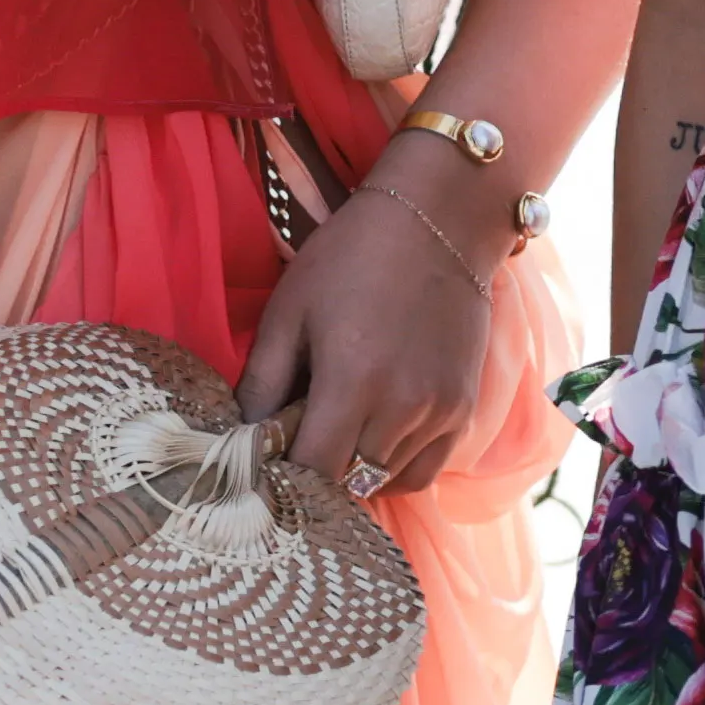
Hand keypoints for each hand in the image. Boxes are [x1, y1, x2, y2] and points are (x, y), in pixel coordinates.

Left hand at [236, 159, 504, 498]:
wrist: (440, 221)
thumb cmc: (351, 257)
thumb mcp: (290, 309)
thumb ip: (263, 380)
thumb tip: (241, 436)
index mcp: (352, 381)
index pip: (312, 472)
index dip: (281, 478)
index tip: (264, 465)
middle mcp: (402, 408)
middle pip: (347, 484)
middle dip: (314, 476)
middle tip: (293, 447)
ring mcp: (440, 413)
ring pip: (384, 482)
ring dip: (353, 474)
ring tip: (334, 437)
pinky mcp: (463, 410)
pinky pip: (423, 472)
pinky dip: (393, 469)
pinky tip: (372, 437)